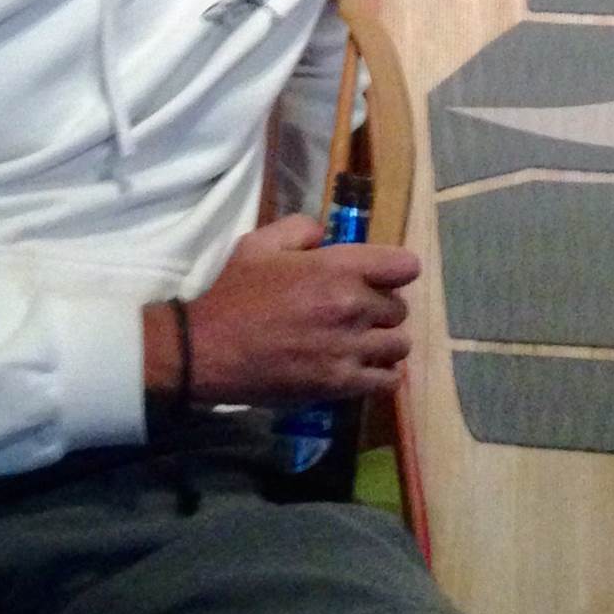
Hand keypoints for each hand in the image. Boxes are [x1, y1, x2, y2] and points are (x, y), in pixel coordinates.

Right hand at [158, 216, 419, 405]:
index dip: (394, 270)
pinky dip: (380, 374)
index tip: (378, 277)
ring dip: (383, 342)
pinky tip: (361, 368)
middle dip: (382, 307)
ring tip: (360, 342)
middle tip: (356, 312)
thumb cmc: (234, 292)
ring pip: (399, 345)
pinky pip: (388, 381)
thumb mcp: (260, 243)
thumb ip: (301, 229)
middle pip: (400, 308)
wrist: (208, 348)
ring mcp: (350, 349)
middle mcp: (353, 307)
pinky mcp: (341, 384)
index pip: (405, 266)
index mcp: (338, 267)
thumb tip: (327, 237)